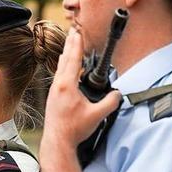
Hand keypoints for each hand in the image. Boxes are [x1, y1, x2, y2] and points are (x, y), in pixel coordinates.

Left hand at [41, 28, 121, 150]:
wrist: (57, 141)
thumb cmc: (74, 129)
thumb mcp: (97, 115)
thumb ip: (110, 102)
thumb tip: (118, 94)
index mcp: (67, 85)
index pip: (75, 60)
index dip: (78, 45)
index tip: (79, 32)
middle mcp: (58, 85)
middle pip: (66, 59)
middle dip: (71, 44)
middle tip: (74, 30)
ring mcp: (54, 90)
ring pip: (60, 67)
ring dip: (66, 54)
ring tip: (69, 44)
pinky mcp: (53, 96)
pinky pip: (59, 75)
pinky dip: (63, 66)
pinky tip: (64, 67)